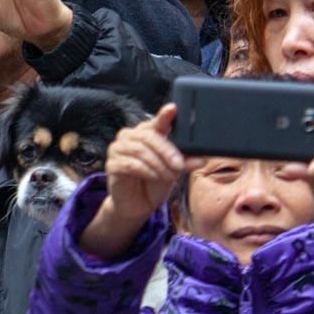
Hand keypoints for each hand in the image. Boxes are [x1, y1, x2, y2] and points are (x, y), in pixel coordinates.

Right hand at [79, 106, 184, 259]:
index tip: (172, 109)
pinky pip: (129, 164)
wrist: (138, 205)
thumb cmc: (154, 183)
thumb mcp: (173, 171)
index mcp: (146, 133)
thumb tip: (202, 159)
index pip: (156, 122)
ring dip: (157, 163)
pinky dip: (145, 170)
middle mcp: (129, 137)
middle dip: (166, 150)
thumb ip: (184, 163)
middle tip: (179, 165)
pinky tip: (154, 176)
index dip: (164, 115)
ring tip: (168, 175)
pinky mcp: (112, 165)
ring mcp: (118, 149)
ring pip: (139, 150)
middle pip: (147, 136)